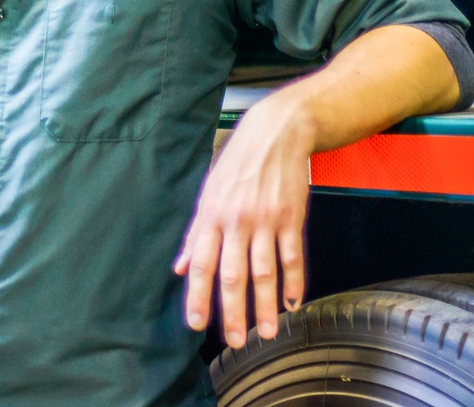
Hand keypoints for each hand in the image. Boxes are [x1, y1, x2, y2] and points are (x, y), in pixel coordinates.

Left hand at [172, 90, 316, 344]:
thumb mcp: (208, 192)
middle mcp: (237, 221)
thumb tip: (179, 267)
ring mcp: (267, 220)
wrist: (276, 132)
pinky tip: (293, 303)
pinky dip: (294, 282)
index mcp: (212, 215)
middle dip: (233, 311)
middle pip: (234, 274)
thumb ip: (195, 233)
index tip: (195, 324)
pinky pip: (292, 256)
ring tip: (266, 332)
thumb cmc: (237, 163)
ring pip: (265, 271)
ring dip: (266, 305)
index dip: (198, 296)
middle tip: (235, 341)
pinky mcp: (292, 217)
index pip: (202, 263)